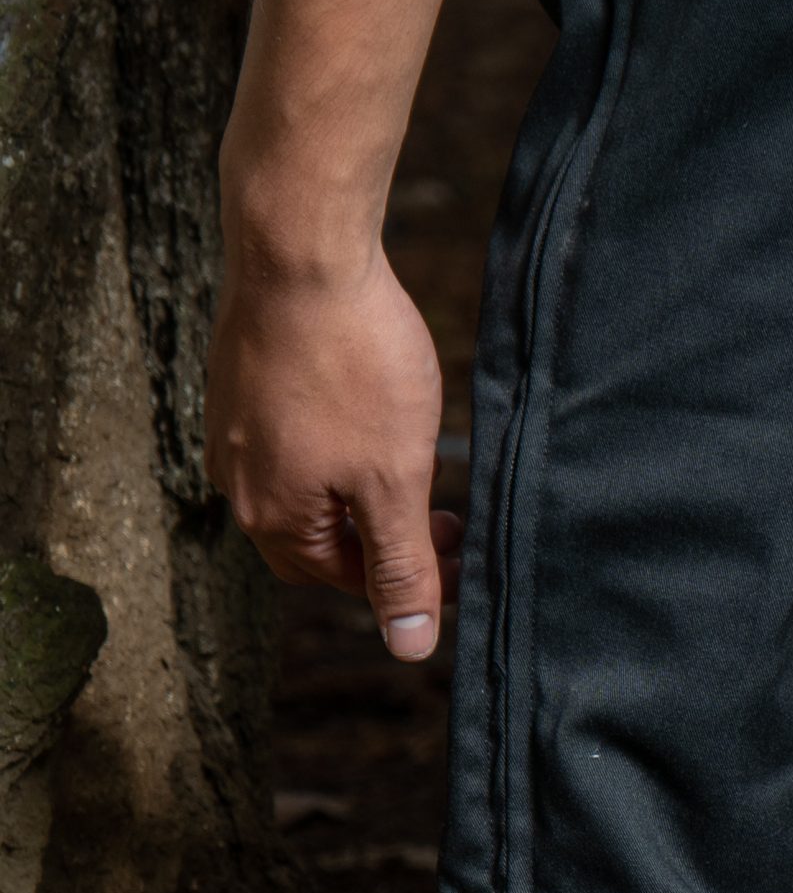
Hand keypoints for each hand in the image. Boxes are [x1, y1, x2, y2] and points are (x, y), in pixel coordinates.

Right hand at [205, 249, 460, 660]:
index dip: (409, 579)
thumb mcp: (394, 483)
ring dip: (364, 492)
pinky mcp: (239, 379)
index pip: (346, 581)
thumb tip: (409, 647)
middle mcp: (237, 479)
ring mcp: (232, 425)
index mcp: (272, 517)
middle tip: (446, 517)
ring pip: (310, 487)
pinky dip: (339, 446)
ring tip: (413, 464)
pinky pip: (294, 439)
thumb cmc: (352, 364)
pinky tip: (373, 414)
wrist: (300, 246)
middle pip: (322, 540)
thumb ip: (402, 567)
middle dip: (385, 538)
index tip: (460, 555)